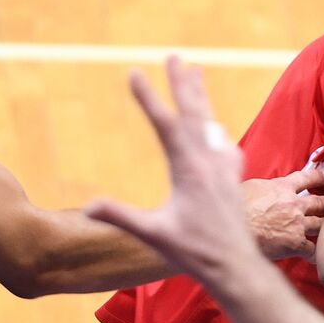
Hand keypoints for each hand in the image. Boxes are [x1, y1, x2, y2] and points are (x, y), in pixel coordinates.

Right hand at [86, 57, 261, 279]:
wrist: (235, 266)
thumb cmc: (193, 252)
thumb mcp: (153, 234)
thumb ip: (121, 217)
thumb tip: (88, 208)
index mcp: (189, 170)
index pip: (165, 124)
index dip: (148, 97)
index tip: (133, 72)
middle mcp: (209, 162)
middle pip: (194, 113)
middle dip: (182, 83)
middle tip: (175, 56)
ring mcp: (223, 169)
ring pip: (210, 123)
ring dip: (200, 97)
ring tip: (196, 72)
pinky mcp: (232, 179)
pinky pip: (223, 144)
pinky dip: (215, 128)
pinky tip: (215, 128)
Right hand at [241, 169, 323, 260]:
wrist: (232, 229)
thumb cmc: (235, 207)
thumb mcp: (250, 186)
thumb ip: (264, 186)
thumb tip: (264, 187)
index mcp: (282, 187)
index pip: (308, 178)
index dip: (319, 177)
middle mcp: (294, 204)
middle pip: (320, 202)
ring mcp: (297, 224)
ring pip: (321, 223)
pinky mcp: (295, 243)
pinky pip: (313, 249)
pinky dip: (316, 254)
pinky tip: (317, 257)